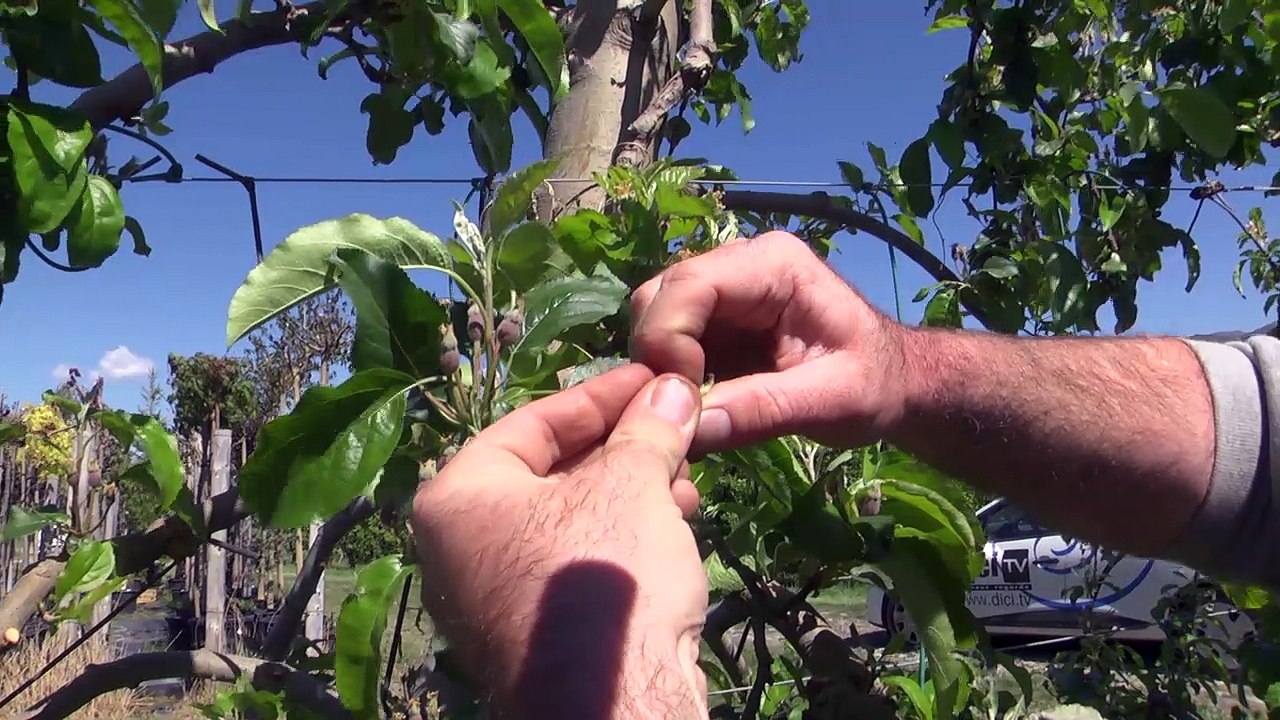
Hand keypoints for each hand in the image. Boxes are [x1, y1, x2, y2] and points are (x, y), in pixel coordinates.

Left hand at [411, 364, 709, 719]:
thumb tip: (674, 388)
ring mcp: (497, 595)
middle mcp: (463, 545)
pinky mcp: (536, 633)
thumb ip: (648, 429)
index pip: (532, 423)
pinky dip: (624, 536)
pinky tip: (676, 523)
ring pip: (572, 519)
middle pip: (552, 471)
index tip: (653, 380)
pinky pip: (579, 563)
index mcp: (459, 498)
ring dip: (634, 490)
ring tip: (686, 476)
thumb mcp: (631, 484)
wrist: (612, 703)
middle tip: (675, 427)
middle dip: (623, 447)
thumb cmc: (602, 573)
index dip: (601, 396)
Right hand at [630, 231, 906, 452]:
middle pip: (658, 297)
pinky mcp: (716, 322)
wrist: (894, 384)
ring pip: (654, 319)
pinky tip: (697, 409)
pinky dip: (671, 378)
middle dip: (658, 357)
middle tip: (683, 413)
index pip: (688, 285)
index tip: (683, 399)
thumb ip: (765, 410)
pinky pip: (669, 343)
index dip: (668, 340)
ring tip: (693, 415)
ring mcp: (725, 291)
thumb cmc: (876, 385)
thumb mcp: (832, 402)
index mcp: (773, 264)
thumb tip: (692, 429)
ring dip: (661, 371)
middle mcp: (740, 264)